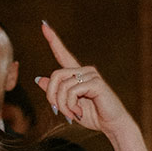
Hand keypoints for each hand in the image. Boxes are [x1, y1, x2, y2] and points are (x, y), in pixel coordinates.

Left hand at [33, 21, 132, 136]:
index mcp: (77, 74)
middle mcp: (84, 71)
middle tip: (59, 112)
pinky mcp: (96, 83)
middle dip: (52, 97)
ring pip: (62, 86)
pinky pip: (72, 91)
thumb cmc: (93, 115)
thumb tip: (40, 78)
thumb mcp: (69, 105)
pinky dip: (70, 105)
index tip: (43, 25)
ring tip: (72, 115)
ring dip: (62, 105)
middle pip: (55, 76)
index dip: (53, 40)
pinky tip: (79, 112)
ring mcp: (91, 75)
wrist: (112, 125)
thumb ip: (56, 92)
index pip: (63, 54)